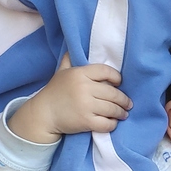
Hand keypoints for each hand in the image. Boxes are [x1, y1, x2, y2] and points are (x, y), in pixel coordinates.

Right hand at [8, 56, 132, 143]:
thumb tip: (75, 46)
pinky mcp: (86, 121)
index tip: (119, 83)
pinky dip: (113, 124)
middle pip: (113, 93)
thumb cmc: (55, 92)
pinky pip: (107, 123)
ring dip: (121, 112)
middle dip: (124, 99)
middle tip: (128, 103)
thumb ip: (70, 59)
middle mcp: (84, 88)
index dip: (116, 77)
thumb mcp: (61, 71)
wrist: (43, 114)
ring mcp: (85, 105)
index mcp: (79, 74)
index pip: (106, 71)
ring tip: (124, 113)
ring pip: (112, 109)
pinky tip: (113, 122)